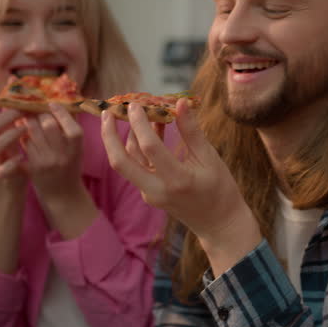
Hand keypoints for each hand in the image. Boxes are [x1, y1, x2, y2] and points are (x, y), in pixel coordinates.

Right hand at [0, 93, 26, 182]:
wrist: (16, 176)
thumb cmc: (13, 145)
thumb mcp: (10, 123)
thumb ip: (10, 104)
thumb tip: (14, 77)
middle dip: (5, 117)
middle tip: (23, 110)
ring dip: (10, 135)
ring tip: (26, 128)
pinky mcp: (1, 174)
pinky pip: (1, 170)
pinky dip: (11, 162)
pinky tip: (21, 156)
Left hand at [18, 103, 85, 202]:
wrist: (63, 195)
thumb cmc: (71, 167)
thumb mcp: (77, 149)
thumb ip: (72, 128)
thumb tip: (64, 102)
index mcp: (77, 149)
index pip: (71, 127)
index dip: (60, 113)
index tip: (51, 104)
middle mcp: (62, 155)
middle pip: (48, 125)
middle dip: (39, 114)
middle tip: (34, 109)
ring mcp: (46, 163)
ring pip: (32, 133)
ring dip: (27, 123)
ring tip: (25, 118)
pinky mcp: (32, 169)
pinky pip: (23, 146)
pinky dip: (21, 138)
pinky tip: (20, 135)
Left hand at [101, 98, 260, 271]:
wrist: (218, 224)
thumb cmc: (220, 189)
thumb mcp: (210, 158)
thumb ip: (192, 131)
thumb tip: (179, 102)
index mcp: (176, 180)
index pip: (149, 148)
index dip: (140, 123)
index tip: (137, 104)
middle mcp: (157, 189)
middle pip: (120, 162)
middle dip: (109, 135)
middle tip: (107, 111)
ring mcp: (150, 194)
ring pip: (127, 162)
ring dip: (126, 137)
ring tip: (136, 112)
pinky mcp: (149, 193)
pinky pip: (138, 166)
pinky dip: (139, 146)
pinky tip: (151, 127)